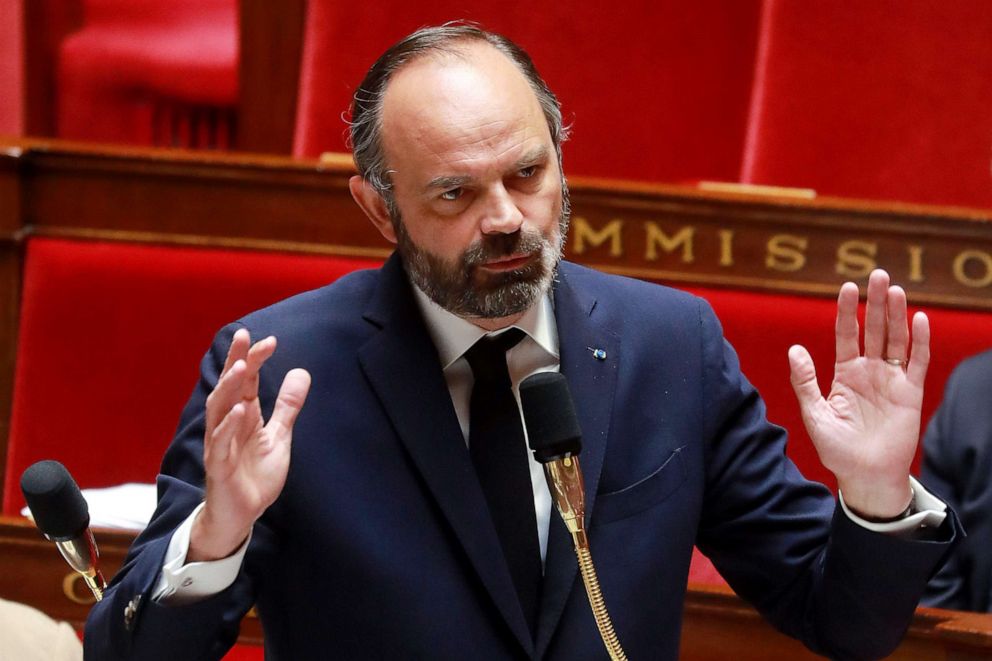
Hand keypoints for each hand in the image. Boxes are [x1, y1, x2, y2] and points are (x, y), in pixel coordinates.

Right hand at [189, 329, 310, 560]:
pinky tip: (240, 411)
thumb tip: (301, 372)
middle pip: (229, 387)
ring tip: (241, 367)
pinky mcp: (219, 466)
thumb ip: (287, 407)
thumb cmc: (255, 475)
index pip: (245, 381)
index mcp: (242, 416)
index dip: (252, 359)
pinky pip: (220, 443)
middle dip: (236, 361)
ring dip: (229, 388)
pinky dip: (229, 426)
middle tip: (245, 337)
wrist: (240, 515)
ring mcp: (220, 444)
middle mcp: (227, 424)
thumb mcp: (279, 437)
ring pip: (219, 410)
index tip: (267, 339)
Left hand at [788, 269, 928, 518]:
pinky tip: (919, 320)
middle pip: (874, 329)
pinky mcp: (911, 393)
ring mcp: (892, 380)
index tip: (848, 287)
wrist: (865, 476)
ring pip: (896, 340)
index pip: (847, 334)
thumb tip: (794, 349)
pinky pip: (917, 362)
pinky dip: (919, 341)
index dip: (848, 311)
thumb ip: (805, 381)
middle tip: (879, 275)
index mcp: (845, 373)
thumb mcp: (815, 414)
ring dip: (897, 315)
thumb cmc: (836, 449)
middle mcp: (869, 371)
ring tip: (896, 289)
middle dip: (876, 303)